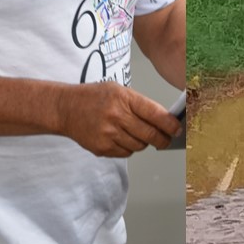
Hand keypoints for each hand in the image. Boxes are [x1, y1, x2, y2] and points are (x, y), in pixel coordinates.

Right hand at [57, 82, 181, 157]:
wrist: (65, 108)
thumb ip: (141, 104)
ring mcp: (108, 134)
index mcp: (124, 99)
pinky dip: (129, 148)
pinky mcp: (101, 148)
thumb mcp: (119, 91)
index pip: (156, 114)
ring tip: (137, 134)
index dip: (171, 125)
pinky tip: (122, 138)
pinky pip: (126, 152)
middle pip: (150, 134)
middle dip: (163, 139)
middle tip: (167, 140)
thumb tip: (165, 120)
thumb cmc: (95, 97)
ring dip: (144, 143)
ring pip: (140, 145)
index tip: (178, 130)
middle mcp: (116, 116)